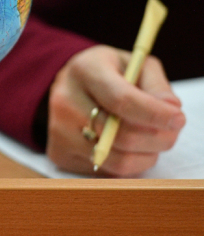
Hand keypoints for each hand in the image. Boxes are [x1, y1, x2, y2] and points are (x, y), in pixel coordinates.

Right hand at [46, 45, 185, 176]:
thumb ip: (156, 85)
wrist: (68, 86)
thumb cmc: (107, 73)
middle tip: (171, 132)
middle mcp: (64, 101)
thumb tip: (170, 110)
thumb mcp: (133, 64)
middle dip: (158, 138)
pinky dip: (128, 163)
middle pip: (122, 135)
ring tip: (151, 141)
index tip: (177, 119)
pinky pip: (107, 171)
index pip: (121, 100)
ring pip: (117, 160)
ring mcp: (58, 131)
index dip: (154, 114)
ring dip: (146, 155)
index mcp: (84, 70)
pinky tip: (127, 146)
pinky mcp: (59, 153)